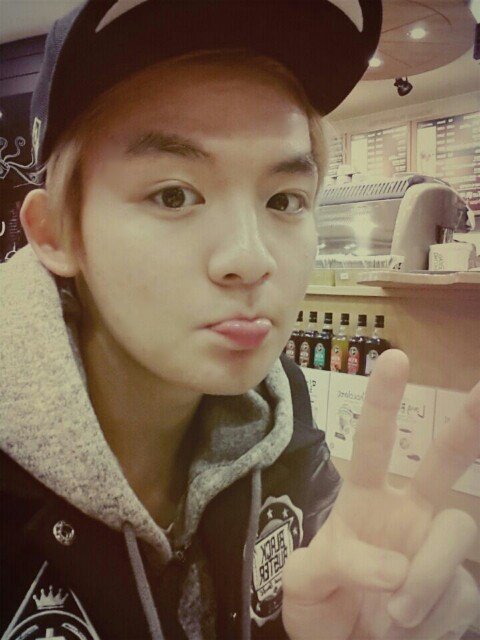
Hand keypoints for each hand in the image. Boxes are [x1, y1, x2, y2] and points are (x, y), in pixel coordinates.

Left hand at [282, 349, 479, 639]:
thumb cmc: (320, 608)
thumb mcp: (303, 583)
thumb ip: (332, 564)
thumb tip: (393, 566)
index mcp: (366, 501)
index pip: (375, 443)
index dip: (384, 402)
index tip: (395, 358)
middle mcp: (409, 515)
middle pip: (444, 461)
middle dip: (466, 427)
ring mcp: (436, 549)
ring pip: (456, 532)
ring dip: (428, 575)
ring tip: (395, 618)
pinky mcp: (459, 591)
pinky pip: (461, 592)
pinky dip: (433, 618)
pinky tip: (410, 631)